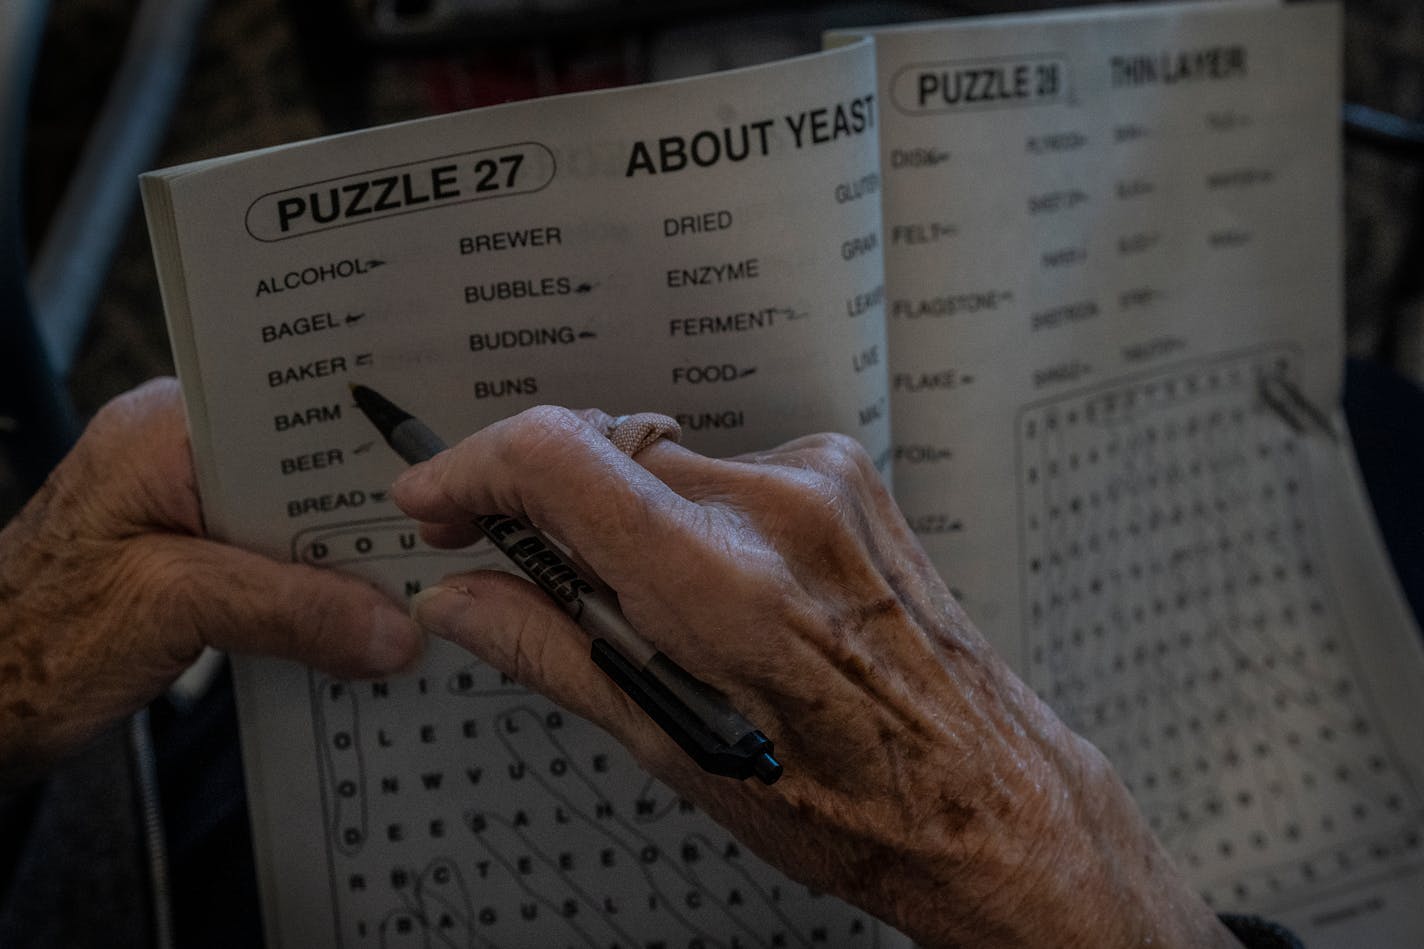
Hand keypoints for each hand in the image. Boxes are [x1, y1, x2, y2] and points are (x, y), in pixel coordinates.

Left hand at [0, 378, 421, 783]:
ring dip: (341, 564)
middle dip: (364, 516)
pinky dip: (311, 593)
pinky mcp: (189, 556)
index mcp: (166, 428)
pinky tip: (352, 623)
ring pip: (294, 522)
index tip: (434, 481)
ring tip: (405, 592)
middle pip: (303, 472)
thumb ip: (288, 610)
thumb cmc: (29, 642)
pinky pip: (274, 560)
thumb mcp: (173, 609)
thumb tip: (391, 628)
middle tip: (437, 546)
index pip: (293, 416)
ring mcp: (183, 506)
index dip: (366, 446)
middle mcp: (178, 454)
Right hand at [392, 406, 1236, 948]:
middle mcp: (778, 508)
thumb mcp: (678, 750)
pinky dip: (691, 514)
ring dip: (626, 516)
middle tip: (530, 574)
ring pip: (661, 462)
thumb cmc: (854, 800)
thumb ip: (554, 652)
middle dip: (547, 506)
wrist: (988, 793)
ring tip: (660, 613)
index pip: (558, 459)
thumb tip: (462, 598)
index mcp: (726, 587)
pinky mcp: (845, 473)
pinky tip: (723, 589)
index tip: (437, 500)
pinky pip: (725, 469)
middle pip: (603, 453)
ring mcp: (822, 480)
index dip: (472, 467)